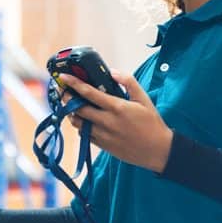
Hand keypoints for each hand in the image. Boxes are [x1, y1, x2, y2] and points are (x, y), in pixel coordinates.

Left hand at [58, 71, 173, 172]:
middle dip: (67, 98)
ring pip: (78, 123)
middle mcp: (107, 122)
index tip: (63, 77)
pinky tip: (85, 121)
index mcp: (117, 107)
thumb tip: (112, 72)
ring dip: (73, 113)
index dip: (74, 84)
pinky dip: (81, 126)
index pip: (89, 93)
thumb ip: (128, 82)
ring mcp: (104, 135)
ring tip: (73, 106)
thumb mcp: (144, 99)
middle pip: (78, 108)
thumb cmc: (152, 123)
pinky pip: (85, 135)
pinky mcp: (103, 146)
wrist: (158, 151)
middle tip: (64, 91)